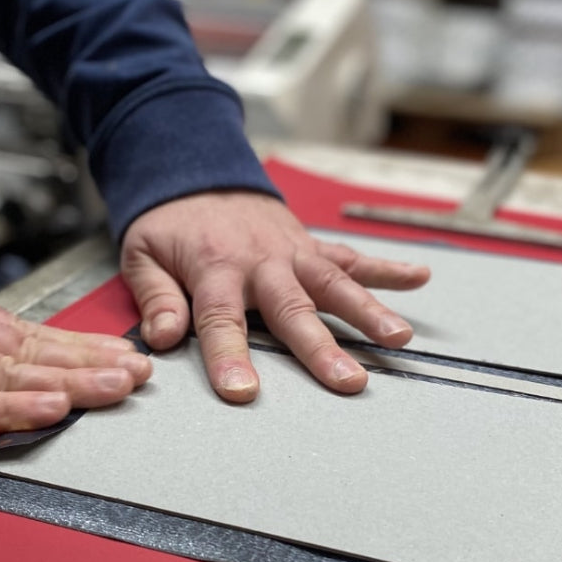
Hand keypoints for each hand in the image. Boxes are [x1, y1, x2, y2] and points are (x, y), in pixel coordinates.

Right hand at [0, 268, 150, 442]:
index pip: (27, 331)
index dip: (79, 345)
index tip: (121, 353)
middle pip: (30, 350)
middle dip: (90, 362)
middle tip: (141, 372)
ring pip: (7, 372)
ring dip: (66, 381)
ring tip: (116, 388)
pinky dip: (6, 407)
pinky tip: (47, 410)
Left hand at [120, 192, 429, 401]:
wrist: (196, 169)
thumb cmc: (169, 223)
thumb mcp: (142, 254)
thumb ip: (155, 297)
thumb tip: (162, 339)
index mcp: (214, 268)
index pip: (221, 320)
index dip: (231, 356)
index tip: (243, 392)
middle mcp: (261, 261)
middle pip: (293, 308)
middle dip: (322, 346)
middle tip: (349, 380)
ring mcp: (291, 252)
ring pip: (333, 283)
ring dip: (368, 310)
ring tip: (399, 337)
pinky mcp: (309, 245)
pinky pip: (350, 257)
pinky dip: (385, 268)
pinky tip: (419, 278)